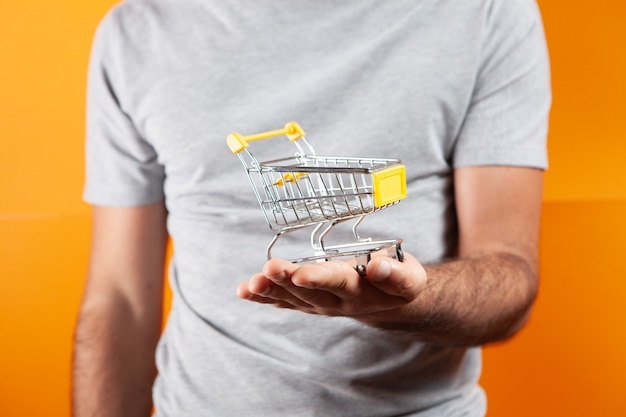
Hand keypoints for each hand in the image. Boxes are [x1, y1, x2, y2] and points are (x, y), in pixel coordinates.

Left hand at [237, 252, 426, 320]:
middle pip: (308, 291)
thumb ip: (397, 274)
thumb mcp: (411, 278)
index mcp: (361, 291)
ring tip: (249, 285)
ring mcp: (321, 305)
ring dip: (269, 291)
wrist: (391, 305)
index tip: (300, 273)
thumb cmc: (400, 283)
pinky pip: (285, 302)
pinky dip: (264, 298)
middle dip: (286, 281)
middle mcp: (337, 302)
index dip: (319, 277)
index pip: (338, 282)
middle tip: (268, 270)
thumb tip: (379, 266)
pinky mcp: (310, 303)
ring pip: (292, 299)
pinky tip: (244, 291)